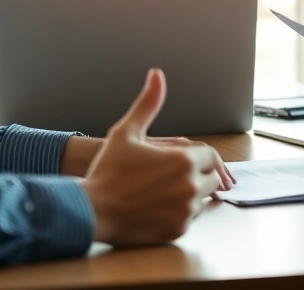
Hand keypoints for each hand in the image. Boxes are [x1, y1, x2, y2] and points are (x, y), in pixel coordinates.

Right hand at [81, 69, 224, 245]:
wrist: (92, 210)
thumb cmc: (108, 170)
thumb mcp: (126, 131)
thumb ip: (148, 104)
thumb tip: (156, 75)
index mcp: (183, 159)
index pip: (210, 155)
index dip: (200, 157)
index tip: (189, 160)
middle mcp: (190, 184)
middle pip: (211, 178)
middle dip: (198, 175)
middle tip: (174, 176)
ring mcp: (186, 209)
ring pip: (202, 199)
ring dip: (191, 194)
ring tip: (164, 190)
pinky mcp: (178, 229)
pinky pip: (190, 218)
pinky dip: (180, 212)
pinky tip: (159, 206)